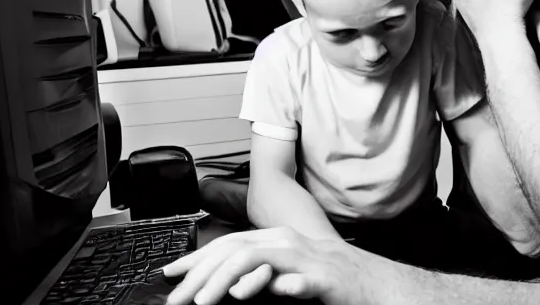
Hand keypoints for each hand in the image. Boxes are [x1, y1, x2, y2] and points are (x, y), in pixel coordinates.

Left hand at [162, 227, 390, 304]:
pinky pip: (303, 279)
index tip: (170, 273)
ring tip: (207, 301)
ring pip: (258, 261)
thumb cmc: (326, 279)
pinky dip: (287, 285)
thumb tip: (224, 283)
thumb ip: (257, 273)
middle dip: (201, 274)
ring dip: (228, 281)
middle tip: (178, 298)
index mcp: (274, 240)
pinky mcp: (326, 277)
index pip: (226, 243)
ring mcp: (305, 258)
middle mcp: (286, 242)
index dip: (196, 258)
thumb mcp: (284, 272)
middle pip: (234, 251)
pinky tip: (274, 291)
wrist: (369, 282)